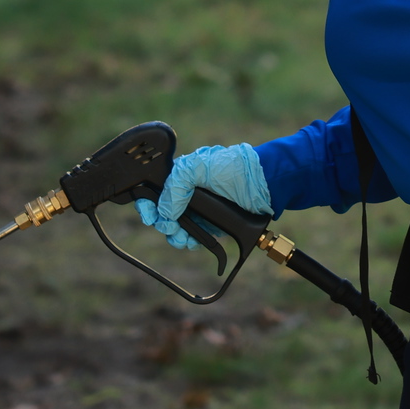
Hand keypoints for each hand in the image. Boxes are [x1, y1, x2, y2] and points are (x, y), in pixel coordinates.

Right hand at [134, 144, 272, 249]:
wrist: (263, 184)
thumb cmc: (233, 168)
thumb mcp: (198, 167)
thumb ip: (176, 186)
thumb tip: (165, 213)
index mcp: (182, 174)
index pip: (155, 190)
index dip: (147, 204)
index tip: (149, 216)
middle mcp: (188, 192)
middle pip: (163, 213)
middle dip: (163, 223)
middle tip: (169, 227)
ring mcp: (200, 208)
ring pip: (176, 227)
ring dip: (175, 235)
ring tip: (183, 237)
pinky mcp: (211, 223)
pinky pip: (193, 236)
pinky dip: (190, 241)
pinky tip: (193, 241)